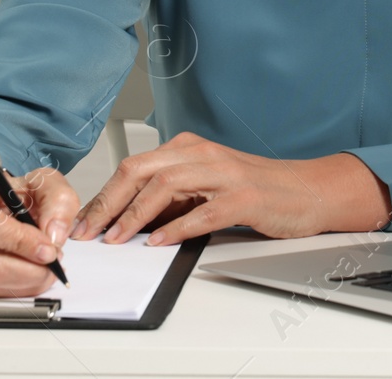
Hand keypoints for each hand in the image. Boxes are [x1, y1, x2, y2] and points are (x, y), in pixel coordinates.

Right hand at [0, 165, 79, 297]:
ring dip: (19, 284)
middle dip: (27, 272)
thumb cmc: (5, 191)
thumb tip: (54, 235)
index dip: (21, 243)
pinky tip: (20, 276)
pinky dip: (5, 291)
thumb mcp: (39, 183)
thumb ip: (57, 202)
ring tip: (39, 269)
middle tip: (50, 266)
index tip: (48, 251)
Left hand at [70, 131, 390, 245]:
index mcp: (190, 148)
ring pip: (165, 187)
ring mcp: (224, 174)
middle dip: (107, 204)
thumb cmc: (258, 191)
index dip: (102, 196)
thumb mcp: (207, 187)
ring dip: (134, 217)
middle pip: (140, 171)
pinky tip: (160, 243)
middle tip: (88, 232)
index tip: (83, 222)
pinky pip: (203, 212)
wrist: (308, 191)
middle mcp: (203, 154)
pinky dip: (177, 228)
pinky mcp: (244, 197)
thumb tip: (128, 221)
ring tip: (116, 240)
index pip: (133, 167)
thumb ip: (172, 197)